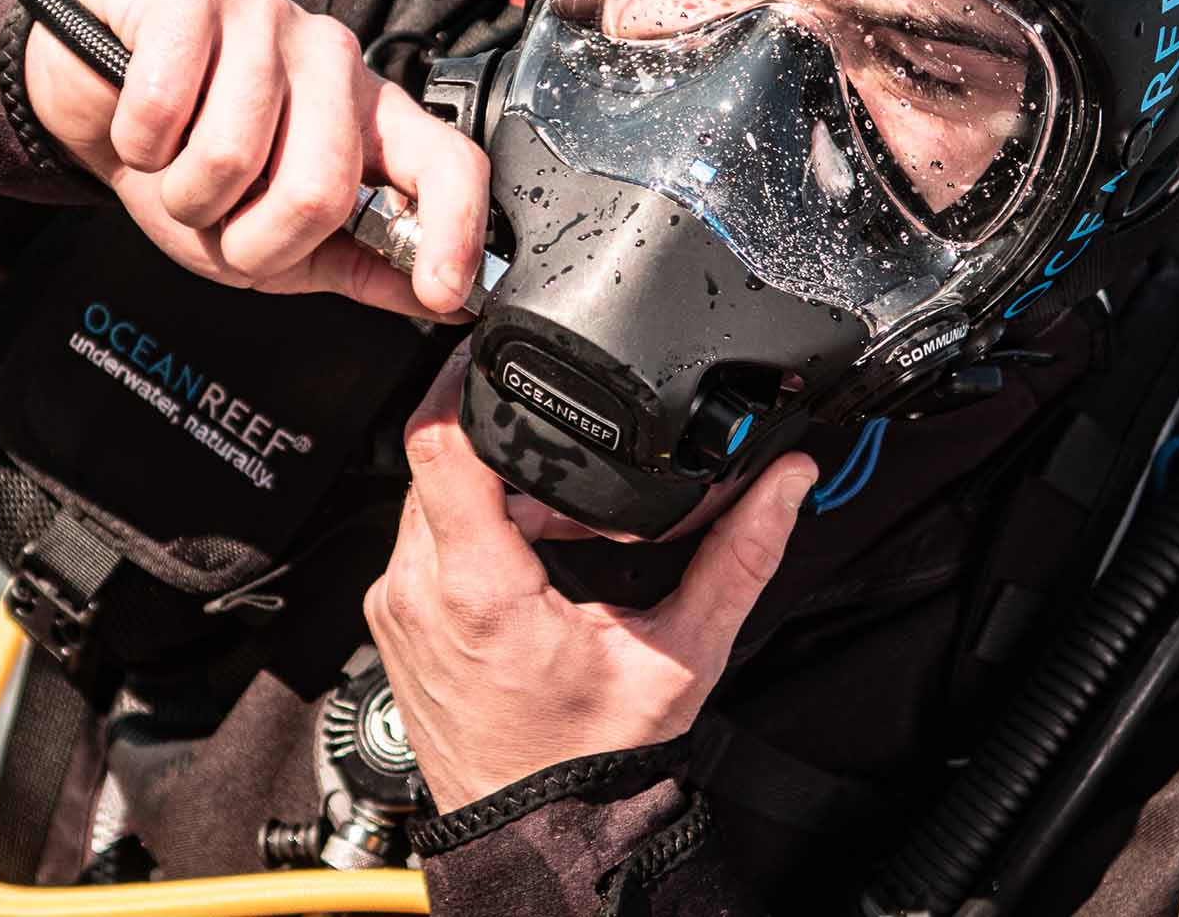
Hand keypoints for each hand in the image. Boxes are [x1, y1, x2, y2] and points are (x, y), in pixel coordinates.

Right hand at [24, 0, 486, 320]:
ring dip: (183, 195)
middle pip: (321, 188)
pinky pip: (165, 106)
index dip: (456, 229)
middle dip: (253, 242)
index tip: (443, 291)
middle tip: (222, 223)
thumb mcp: (279, 238)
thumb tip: (448, 302)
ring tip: (176, 166)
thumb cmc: (193, 166)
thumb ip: (362, 264)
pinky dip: (136, 143)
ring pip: (233, 155)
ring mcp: (273, 14)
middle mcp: (338, 59)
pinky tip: (144, 123)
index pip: (449, 162)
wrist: (93, 96)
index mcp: (373, 119)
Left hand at [364, 356, 817, 810]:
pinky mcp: (394, 620)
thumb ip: (737, 559)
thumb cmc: (589, 759)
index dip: (463, 379)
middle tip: (571, 447)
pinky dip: (473, 524)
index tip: (493, 347)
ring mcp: (397, 606)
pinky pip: (422, 537)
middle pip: (441, 458)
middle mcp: (419, 590)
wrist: (532, 832)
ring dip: (493, 482)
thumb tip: (783, 484)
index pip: (442, 444)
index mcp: (482, 587)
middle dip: (507, 436)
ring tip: (564, 513)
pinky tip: (531, 551)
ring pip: (429, 494)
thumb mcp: (681, 654)